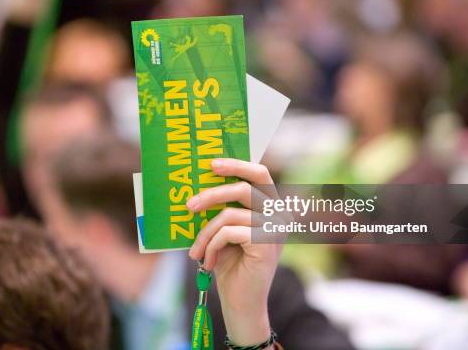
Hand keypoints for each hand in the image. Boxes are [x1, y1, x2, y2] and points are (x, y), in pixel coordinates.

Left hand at [187, 158, 280, 346]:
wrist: (241, 302)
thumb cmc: (231, 264)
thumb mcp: (225, 230)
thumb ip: (223, 207)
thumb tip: (199, 185)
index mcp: (272, 206)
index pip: (259, 173)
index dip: (237, 164)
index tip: (211, 164)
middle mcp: (279, 214)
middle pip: (243, 188)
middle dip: (212, 194)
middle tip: (188, 205)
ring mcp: (275, 229)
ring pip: (229, 215)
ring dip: (205, 233)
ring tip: (196, 251)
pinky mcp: (266, 245)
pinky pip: (228, 233)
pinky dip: (211, 246)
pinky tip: (208, 261)